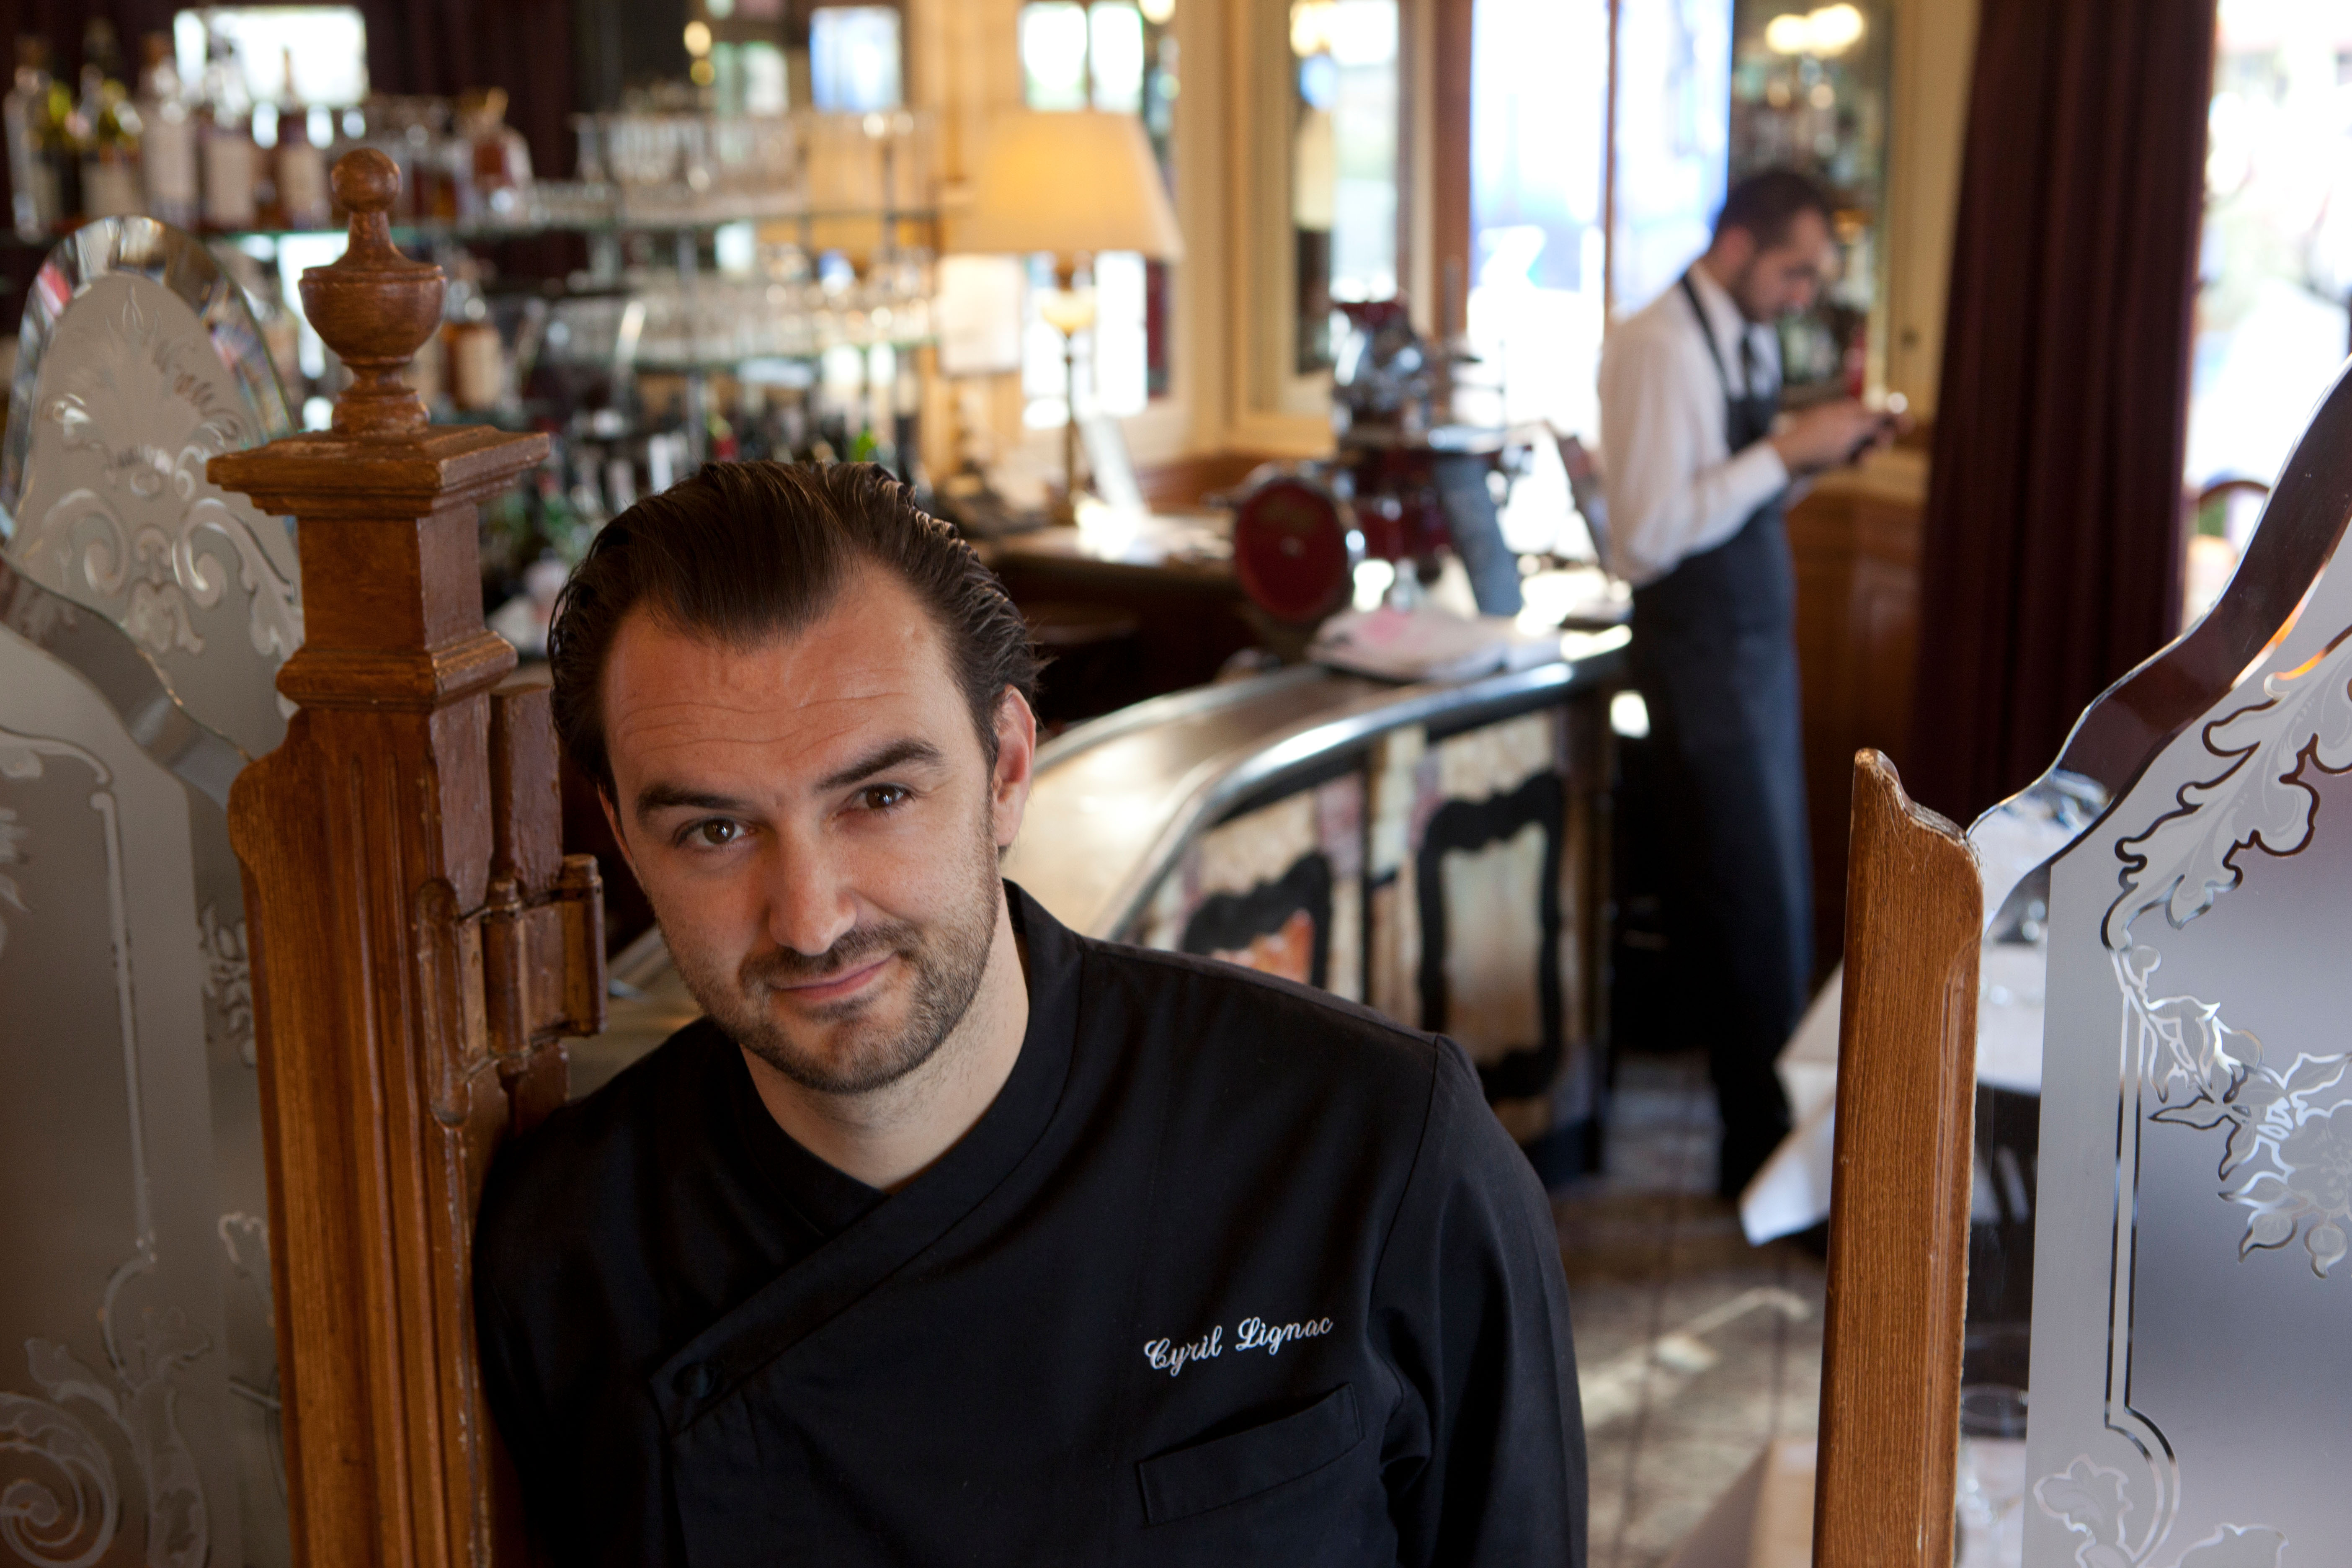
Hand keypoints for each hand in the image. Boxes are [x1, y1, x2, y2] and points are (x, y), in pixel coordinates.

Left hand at [1768, 400, 1893, 472]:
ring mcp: (1834, 439)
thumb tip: (1896, 406)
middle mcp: (1841, 421)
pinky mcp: (1828, 456)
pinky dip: (1856, 459)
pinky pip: (1850, 456)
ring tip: (1863, 458)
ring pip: (1862, 444)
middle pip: (1872, 427)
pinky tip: (1857, 464)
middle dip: (1881, 436)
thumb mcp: (1850, 428)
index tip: (1908, 426)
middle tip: (1880, 445)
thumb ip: (1875, 419)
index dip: (1894, 416)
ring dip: (1869, 450)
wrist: (1784, 463)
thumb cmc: (1817, 442)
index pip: (1876, 409)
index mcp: (1845, 409)